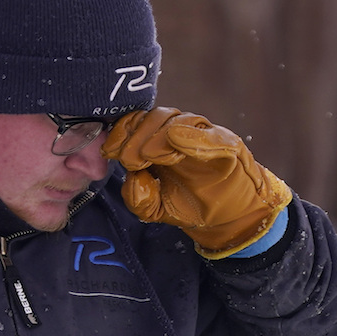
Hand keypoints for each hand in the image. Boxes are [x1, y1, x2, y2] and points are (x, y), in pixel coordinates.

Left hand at [104, 107, 292, 258]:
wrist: (226, 218)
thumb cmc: (190, 205)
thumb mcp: (155, 210)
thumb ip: (138, 198)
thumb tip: (133, 178)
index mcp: (155, 142)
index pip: (133, 123)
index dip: (120, 134)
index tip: (110, 152)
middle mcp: (177, 131)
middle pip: (151, 117)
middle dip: (135, 137)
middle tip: (131, 160)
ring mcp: (201, 134)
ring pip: (175, 120)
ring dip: (158, 137)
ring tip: (152, 158)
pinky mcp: (226, 142)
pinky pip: (209, 133)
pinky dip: (192, 135)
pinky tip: (177, 141)